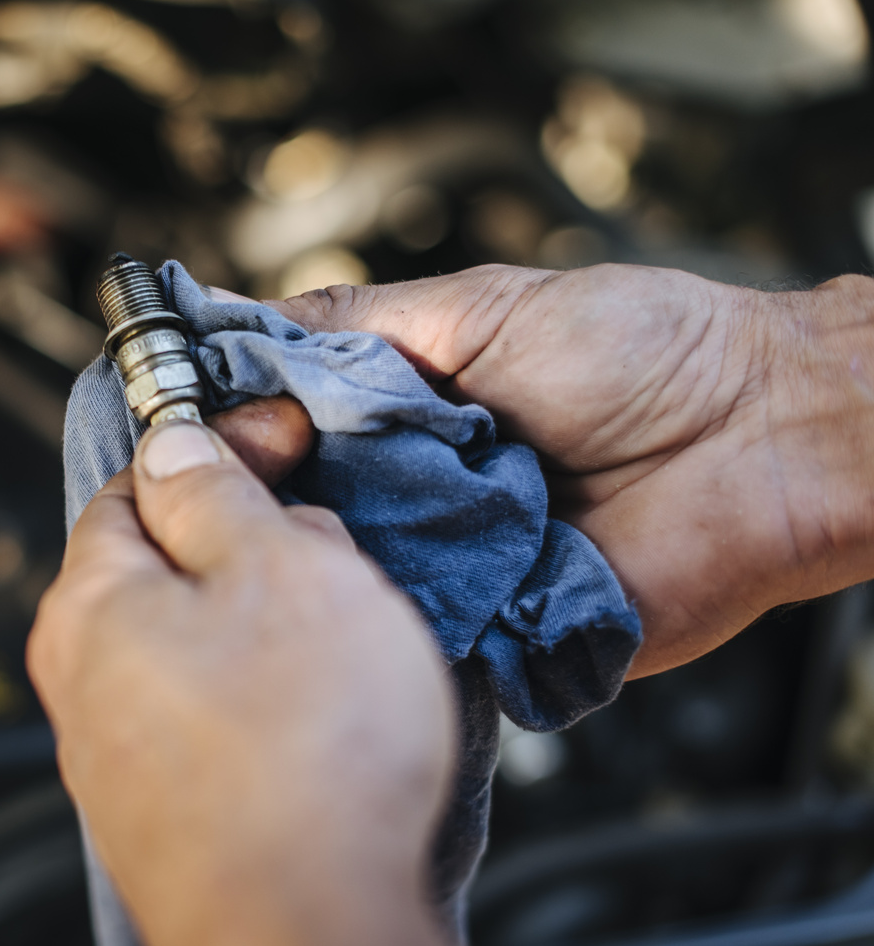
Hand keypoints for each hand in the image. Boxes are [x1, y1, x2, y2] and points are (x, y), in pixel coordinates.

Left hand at [27, 419, 460, 945]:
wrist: (312, 938)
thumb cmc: (302, 757)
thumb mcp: (277, 569)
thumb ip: (217, 493)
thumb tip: (179, 445)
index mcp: (89, 607)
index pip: (133, 486)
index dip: (215, 447)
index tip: (283, 440)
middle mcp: (85, 684)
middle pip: (171, 568)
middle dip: (256, 545)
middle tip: (331, 555)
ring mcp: (123, 760)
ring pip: (204, 647)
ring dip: (276, 625)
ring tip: (346, 645)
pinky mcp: (172, 816)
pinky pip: (221, 721)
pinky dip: (274, 699)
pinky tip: (328, 721)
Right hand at [246, 266, 873, 676]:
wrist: (766, 435)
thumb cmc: (645, 351)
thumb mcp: (480, 307)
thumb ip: (358, 323)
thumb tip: (236, 325)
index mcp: (403, 414)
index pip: (286, 429)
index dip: (233, 427)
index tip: (178, 418)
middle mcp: (415, 496)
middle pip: (297, 509)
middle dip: (263, 495)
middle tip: (232, 477)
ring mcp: (449, 568)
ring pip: (342, 578)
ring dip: (319, 554)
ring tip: (301, 528)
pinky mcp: (492, 635)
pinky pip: (412, 638)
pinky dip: (384, 618)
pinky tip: (359, 592)